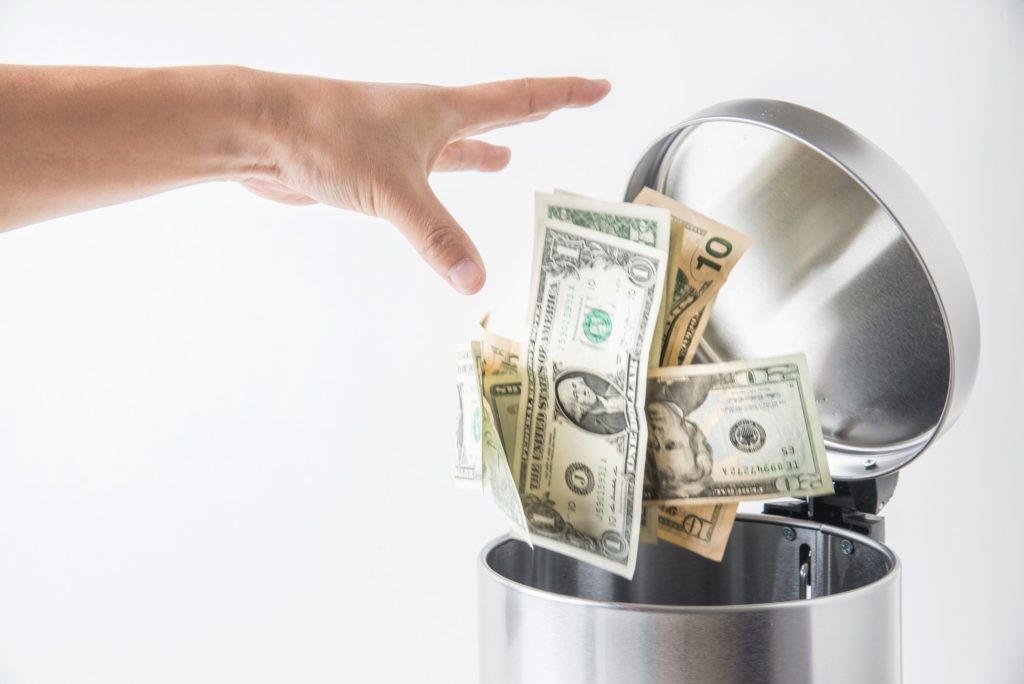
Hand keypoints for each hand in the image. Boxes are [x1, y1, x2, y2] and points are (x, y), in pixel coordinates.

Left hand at [239, 75, 610, 293]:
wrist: (260, 130)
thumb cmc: (324, 135)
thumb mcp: (393, 189)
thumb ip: (436, 235)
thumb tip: (474, 278)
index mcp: (440, 112)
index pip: (518, 100)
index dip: (563, 94)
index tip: (598, 87)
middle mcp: (421, 122)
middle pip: (490, 116)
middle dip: (532, 114)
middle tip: (565, 105)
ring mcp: (395, 143)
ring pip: (450, 147)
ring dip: (480, 152)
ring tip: (505, 159)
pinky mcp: (369, 168)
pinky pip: (417, 177)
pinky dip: (435, 186)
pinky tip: (432, 189)